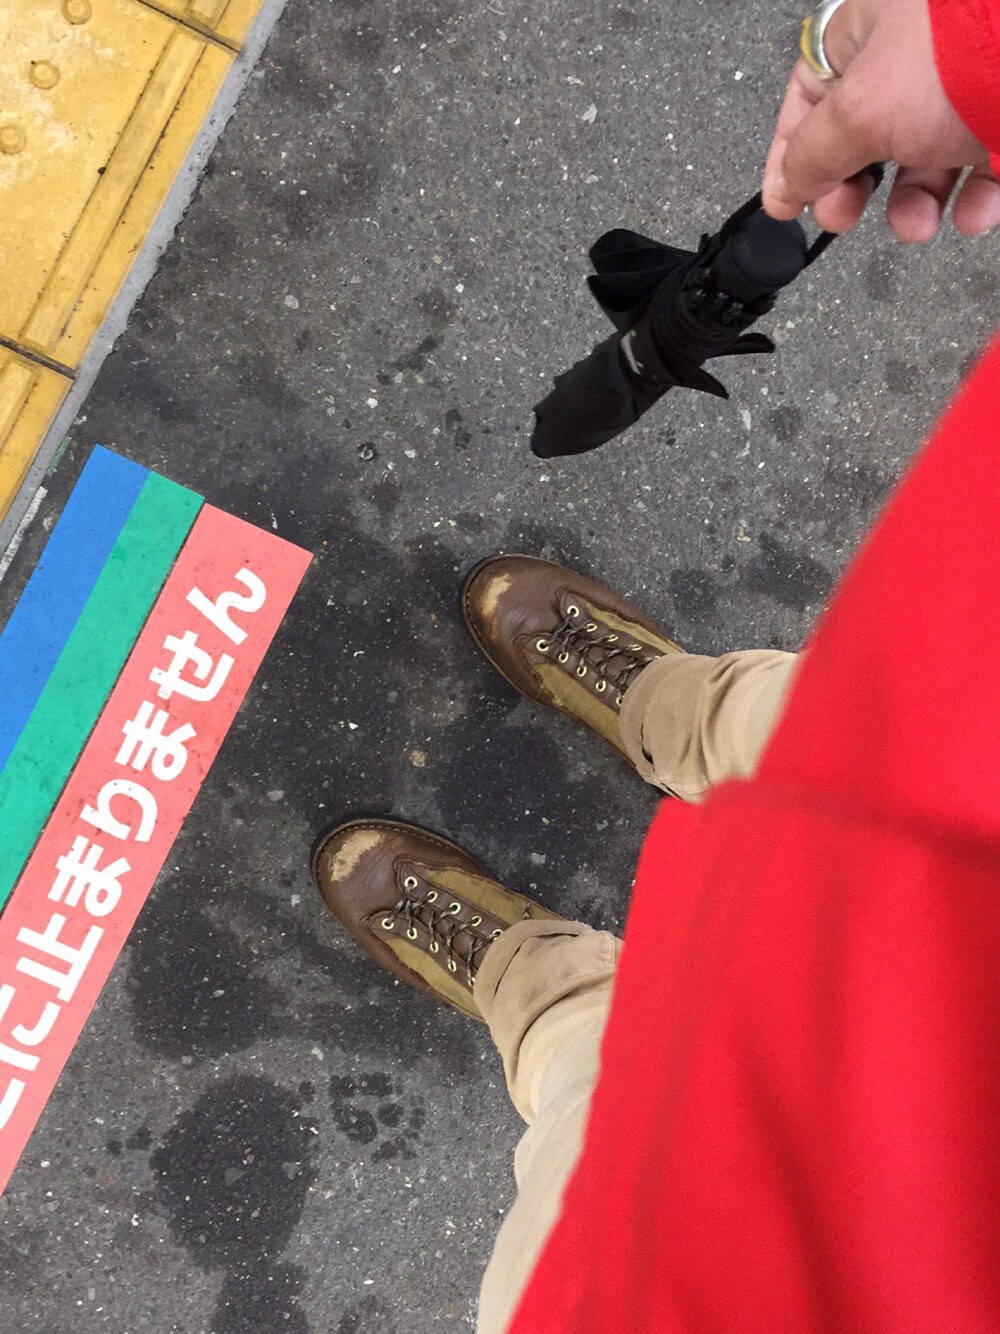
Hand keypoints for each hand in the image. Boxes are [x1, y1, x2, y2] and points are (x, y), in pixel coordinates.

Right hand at [762, 0, 999, 240]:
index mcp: (868, 29)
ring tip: (917, 225)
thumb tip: (785, 188)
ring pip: (928, 156)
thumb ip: (812, 156)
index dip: (792, 151)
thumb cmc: (962, 55)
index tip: (787, 202)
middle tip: (846, 217)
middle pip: (867, 133)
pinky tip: (975, 214)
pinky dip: (976, 199)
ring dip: (915, 204)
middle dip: (856, 187)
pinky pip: (985, 164)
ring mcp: (969, 82)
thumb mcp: (860, 112)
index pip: (810, 92)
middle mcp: (918, 53)